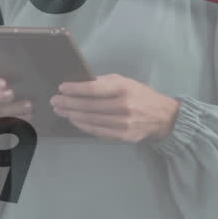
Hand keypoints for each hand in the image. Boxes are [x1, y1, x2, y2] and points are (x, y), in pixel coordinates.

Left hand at [50, 73, 181, 142]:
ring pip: (91, 120)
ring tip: (61, 110)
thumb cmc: (140, 95)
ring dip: (72, 115)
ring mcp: (123, 123)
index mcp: (124, 88)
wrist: (162, 117)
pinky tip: (74, 120)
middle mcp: (123, 106)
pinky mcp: (122, 136)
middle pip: (89, 106)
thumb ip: (105, 82)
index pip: (94, 89)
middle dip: (69, 103)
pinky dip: (83, 125)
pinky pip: (97, 131)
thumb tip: (81, 83)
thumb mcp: (126, 81)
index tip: (62, 88)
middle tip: (55, 101)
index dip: (76, 89)